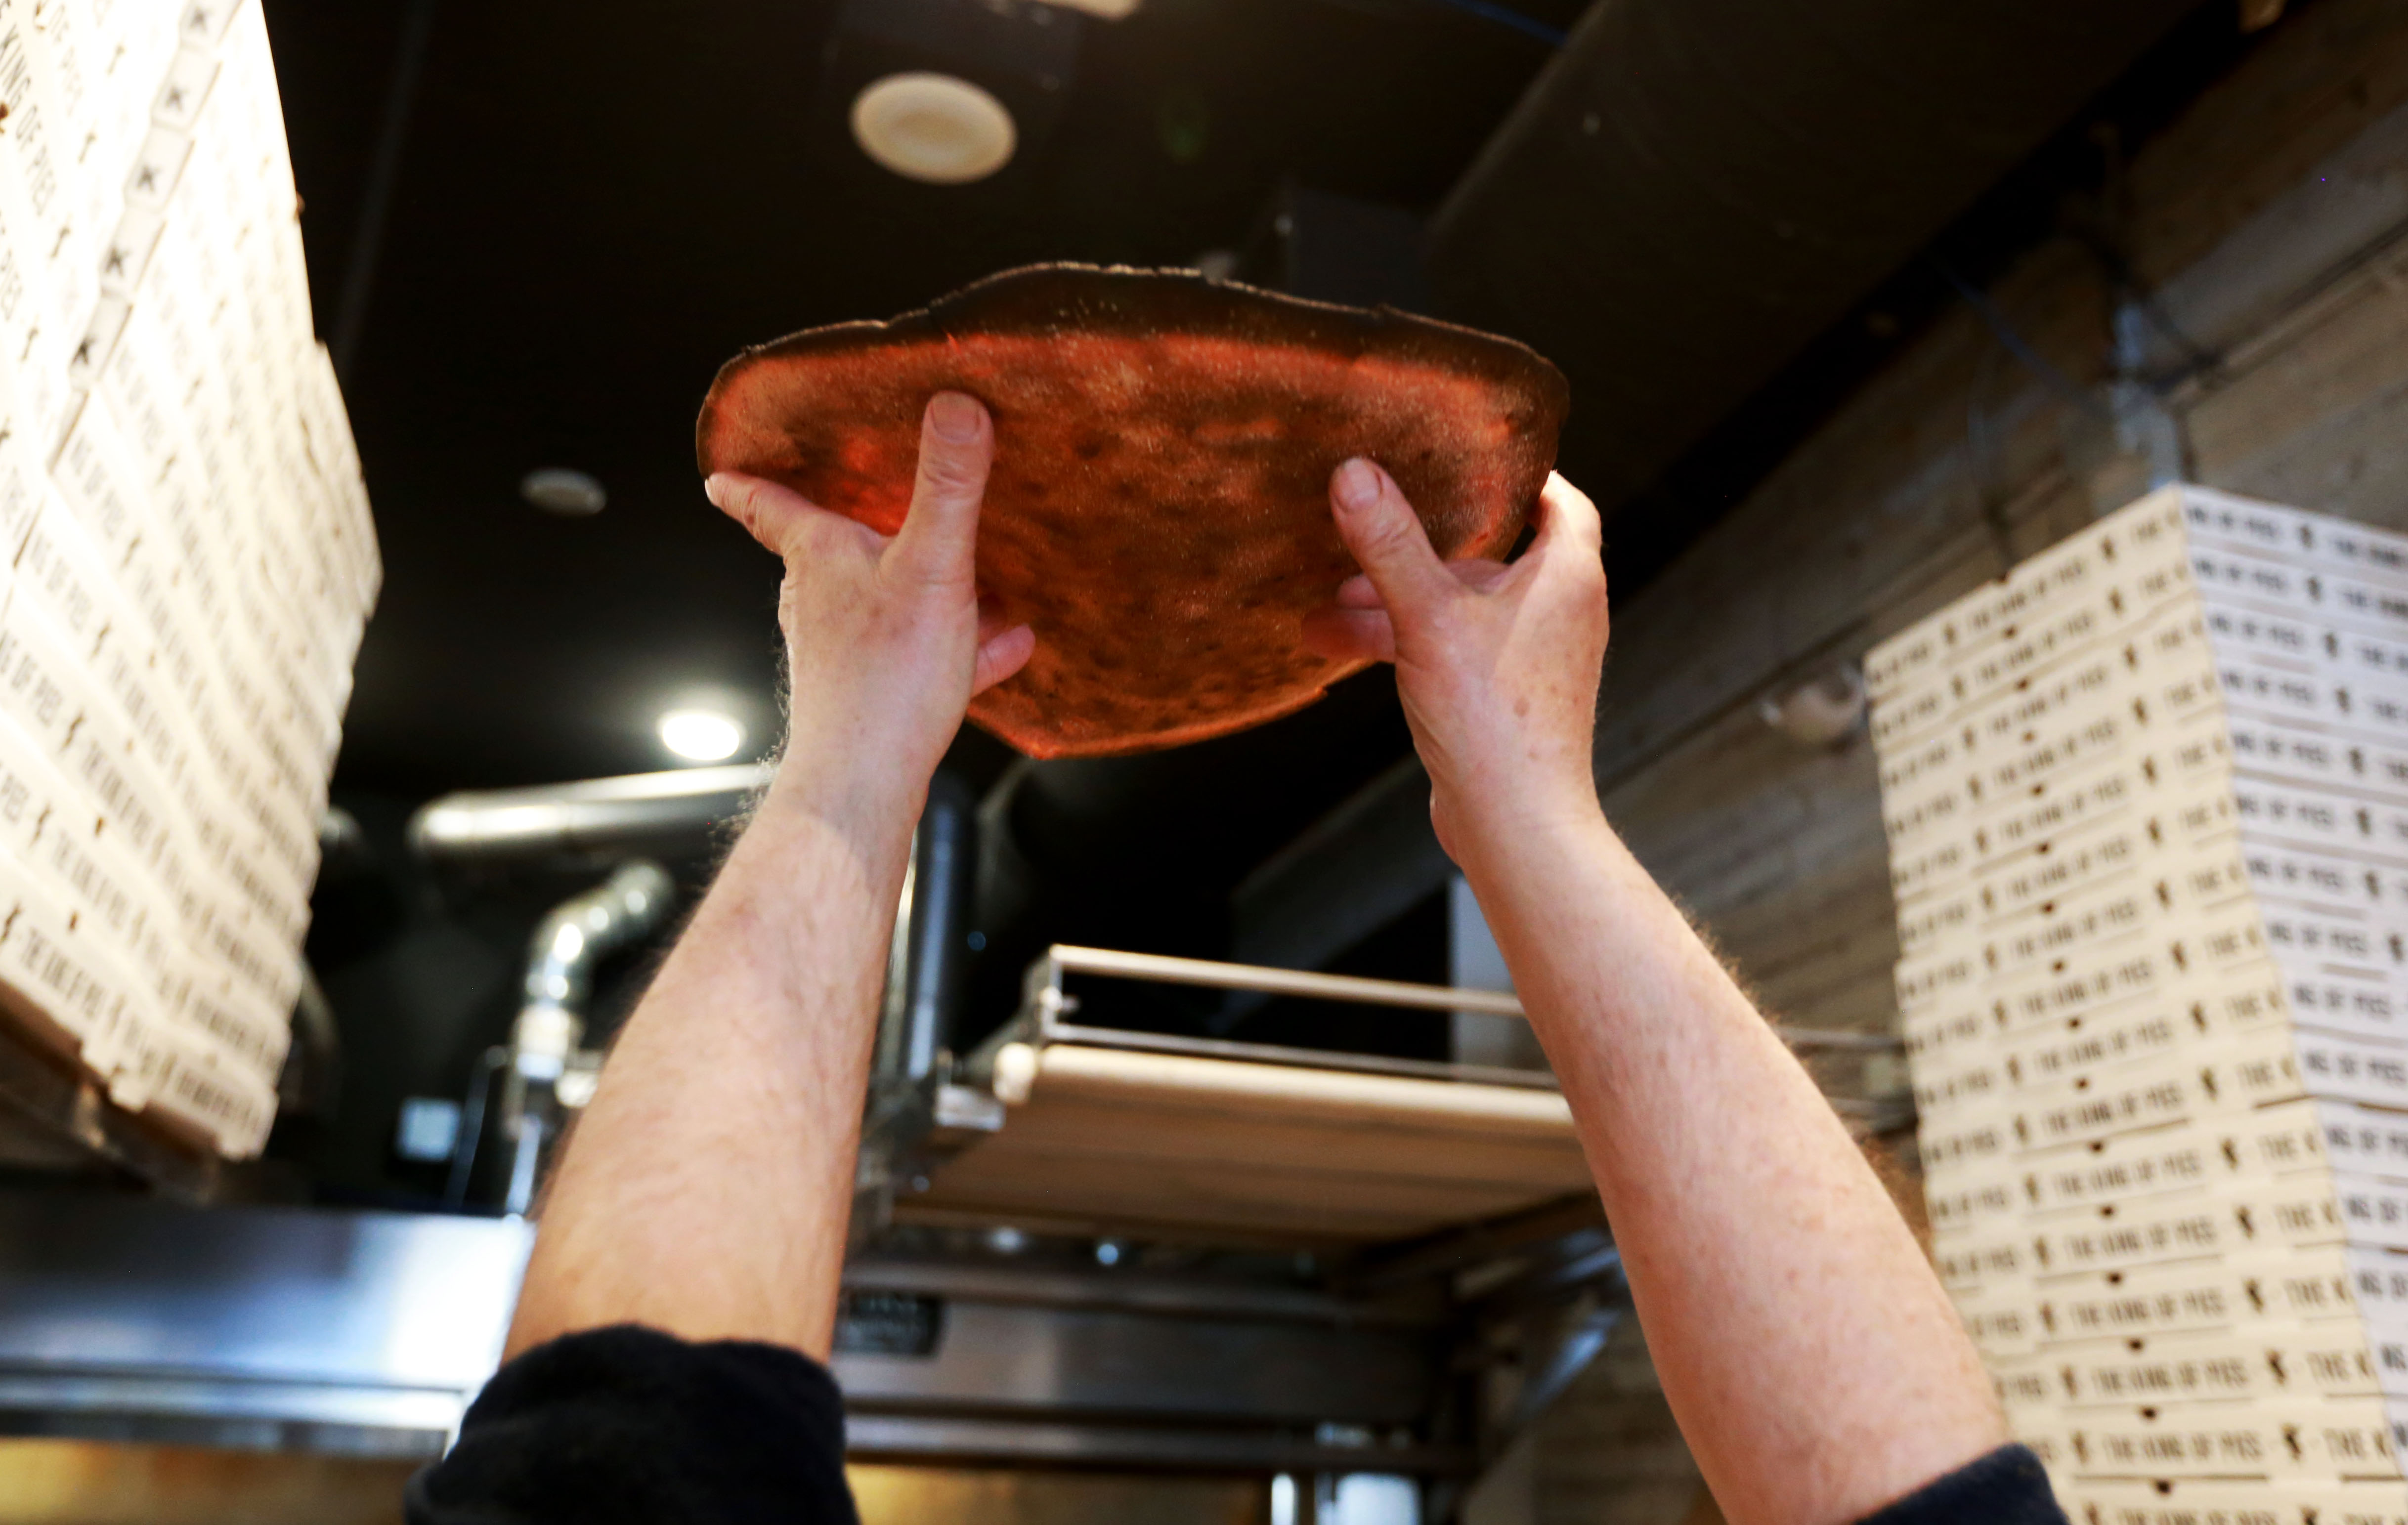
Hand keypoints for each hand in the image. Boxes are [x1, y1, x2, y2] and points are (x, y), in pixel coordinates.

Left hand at [706, 393, 1034, 844]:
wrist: (865, 781)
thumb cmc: (883, 679)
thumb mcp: (930, 564)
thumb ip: (948, 484)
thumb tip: (955, 405)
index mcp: (821, 558)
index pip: (770, 506)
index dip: (747, 484)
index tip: (720, 475)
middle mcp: (822, 601)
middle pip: (828, 551)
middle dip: (852, 528)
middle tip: (867, 504)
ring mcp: (848, 651)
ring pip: (883, 603)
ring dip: (925, 587)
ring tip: (977, 574)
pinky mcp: (882, 694)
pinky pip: (929, 654)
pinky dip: (967, 644)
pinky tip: (1012, 641)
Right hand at [1302, 459, 1608, 868]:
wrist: (1516, 826)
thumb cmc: (1495, 720)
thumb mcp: (1429, 618)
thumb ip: (1391, 545)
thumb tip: (1354, 474)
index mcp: (1565, 576)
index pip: (1558, 499)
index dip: (1518, 472)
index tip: (1469, 452)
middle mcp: (1558, 612)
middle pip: (1488, 556)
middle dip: (1417, 548)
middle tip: (1361, 531)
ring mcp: (1531, 659)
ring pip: (1456, 609)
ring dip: (1394, 605)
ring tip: (1323, 607)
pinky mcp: (1503, 699)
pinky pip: (1448, 651)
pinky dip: (1403, 643)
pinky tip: (1339, 647)